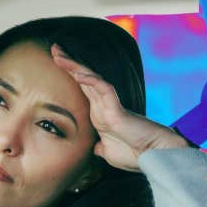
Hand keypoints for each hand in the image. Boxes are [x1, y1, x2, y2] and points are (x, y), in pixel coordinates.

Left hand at [51, 43, 189, 172]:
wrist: (153, 157)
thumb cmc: (134, 154)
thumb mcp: (108, 152)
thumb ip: (99, 147)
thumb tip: (94, 147)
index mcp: (99, 114)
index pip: (82, 89)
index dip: (70, 75)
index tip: (56, 62)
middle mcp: (104, 106)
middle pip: (83, 79)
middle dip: (68, 64)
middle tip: (54, 49)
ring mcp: (110, 105)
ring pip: (91, 79)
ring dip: (74, 67)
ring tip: (59, 55)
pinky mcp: (117, 109)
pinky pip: (103, 89)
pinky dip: (91, 80)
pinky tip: (78, 73)